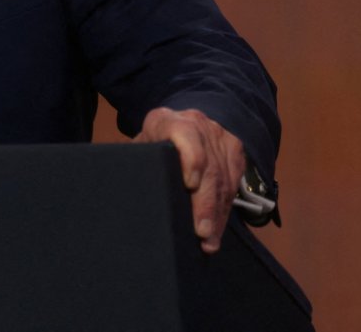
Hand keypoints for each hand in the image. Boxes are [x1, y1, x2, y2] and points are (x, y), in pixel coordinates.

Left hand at [134, 106, 245, 252]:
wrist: (182, 120)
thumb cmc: (153, 142)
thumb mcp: (141, 147)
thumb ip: (138, 163)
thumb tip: (126, 197)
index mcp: (165, 120)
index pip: (184, 134)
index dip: (191, 159)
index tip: (190, 184)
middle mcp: (196, 124)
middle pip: (208, 165)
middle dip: (205, 203)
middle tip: (201, 231)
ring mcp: (218, 136)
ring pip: (223, 178)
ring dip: (216, 213)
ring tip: (208, 240)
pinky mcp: (234, 149)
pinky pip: (233, 183)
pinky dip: (224, 210)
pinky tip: (217, 230)